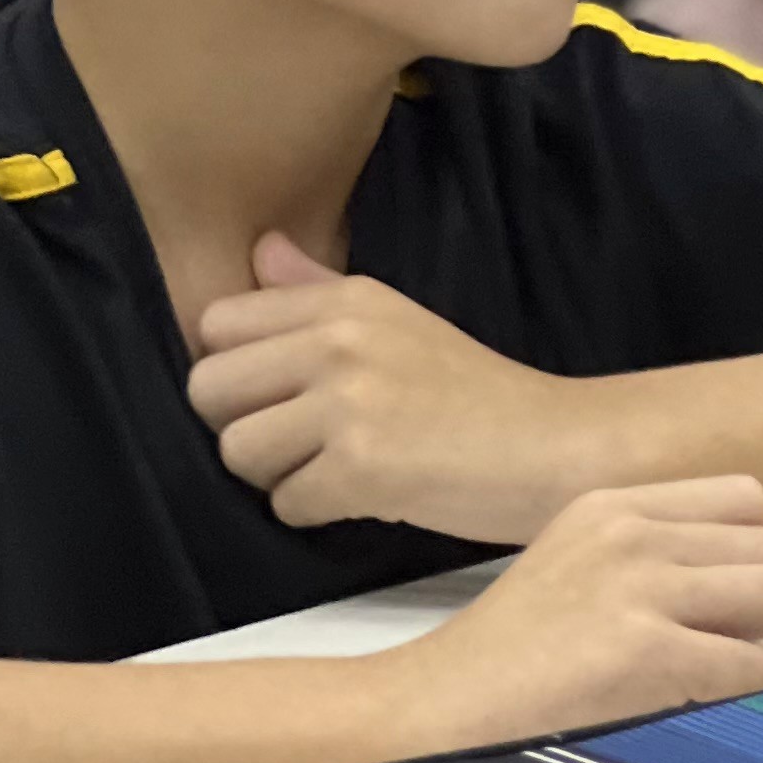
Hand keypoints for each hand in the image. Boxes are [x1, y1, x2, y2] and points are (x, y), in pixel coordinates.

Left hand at [189, 237, 611, 538]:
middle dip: (243, 427)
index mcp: (346, 300)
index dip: (235, 371)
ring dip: (276, 477)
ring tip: (335, 471)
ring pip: (236, 452)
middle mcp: (339, 339)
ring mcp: (348, 401)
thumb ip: (316, 291)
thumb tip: (260, 248)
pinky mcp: (360, 465)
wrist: (555, 448)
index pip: (216, 323)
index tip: (279, 395)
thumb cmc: (476, 395)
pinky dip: (317, 513)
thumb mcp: (399, 322)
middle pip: (207, 389)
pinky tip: (365, 497)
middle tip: (301, 443)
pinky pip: (284, 504)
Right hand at [384, 478, 762, 747]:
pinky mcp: (637, 650)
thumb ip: (653, 582)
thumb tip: (759, 631)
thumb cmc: (492, 676)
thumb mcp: (573, 586)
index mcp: (611, 506)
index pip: (744, 501)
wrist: (416, 720)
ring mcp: (634, 586)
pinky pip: (750, 664)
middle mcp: (628, 530)